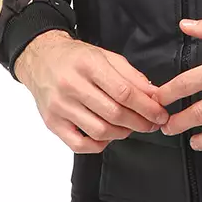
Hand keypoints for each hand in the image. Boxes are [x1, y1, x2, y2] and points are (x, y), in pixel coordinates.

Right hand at [14, 30, 169, 152]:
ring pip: (99, 131)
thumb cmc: (76, 57)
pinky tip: (107, 135)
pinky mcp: (52, 123)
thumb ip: (131, 76)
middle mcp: (72, 86)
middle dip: (139, 122)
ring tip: (131, 127)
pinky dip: (98, 144)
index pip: (124, 92)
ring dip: (122, 133)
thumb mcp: (106, 56)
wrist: (41, 59)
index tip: (160, 113)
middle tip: (152, 124)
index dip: (146, 106)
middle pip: (114, 113)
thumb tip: (153, 95)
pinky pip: (79, 144)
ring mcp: (60, 107)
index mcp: (89, 65)